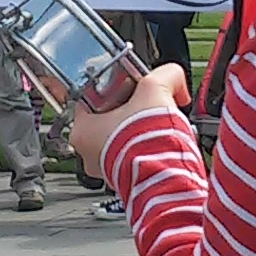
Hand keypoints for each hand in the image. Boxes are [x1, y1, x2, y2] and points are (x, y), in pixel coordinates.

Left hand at [70, 64, 191, 178]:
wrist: (165, 179)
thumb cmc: (147, 143)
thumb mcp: (155, 89)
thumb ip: (164, 75)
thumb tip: (173, 76)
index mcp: (81, 129)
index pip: (95, 95)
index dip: (118, 86)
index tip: (133, 84)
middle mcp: (88, 153)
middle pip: (112, 116)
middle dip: (134, 109)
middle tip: (150, 103)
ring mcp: (106, 168)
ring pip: (124, 136)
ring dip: (142, 127)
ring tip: (159, 122)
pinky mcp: (127, 178)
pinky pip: (135, 153)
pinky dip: (148, 146)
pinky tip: (162, 140)